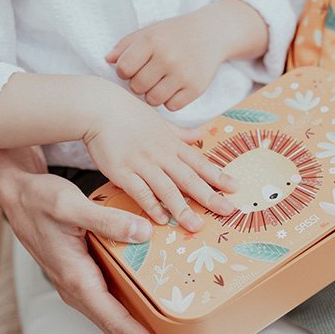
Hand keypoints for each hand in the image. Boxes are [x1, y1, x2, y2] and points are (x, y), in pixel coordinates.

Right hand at [0, 147, 181, 333]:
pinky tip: (150, 300)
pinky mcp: (80, 275)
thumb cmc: (38, 201)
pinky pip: (109, 299)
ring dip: (140, 329)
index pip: (117, 323)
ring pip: (113, 316)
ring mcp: (77, 284)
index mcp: (76, 280)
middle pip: (117, 327)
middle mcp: (76, 289)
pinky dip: (131, 308)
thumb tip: (144, 233)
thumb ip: (107, 221)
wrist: (16, 195)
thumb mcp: (71, 206)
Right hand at [84, 86, 237, 231]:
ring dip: (182, 207)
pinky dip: (151, 205)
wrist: (99, 108)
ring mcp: (142, 163)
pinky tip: (161, 219)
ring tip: (196, 225)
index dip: (218, 176)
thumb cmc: (128, 115)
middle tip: (228, 211)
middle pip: (189, 178)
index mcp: (172, 144)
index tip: (235, 188)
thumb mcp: (160, 122)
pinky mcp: (122, 171)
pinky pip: (140, 191)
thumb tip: (202, 135)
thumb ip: (181, 134)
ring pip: (167, 188)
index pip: (199, 162)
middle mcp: (161, 154)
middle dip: (209, 195)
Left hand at [106, 10, 227, 110]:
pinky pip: (172, 107)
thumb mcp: (149, 31)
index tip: (133, 68)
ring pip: (153, 100)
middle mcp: (168, 57)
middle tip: (148, 76)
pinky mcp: (196, 88)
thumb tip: (107, 61)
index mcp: (152, 41)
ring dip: (153, 94)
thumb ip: (125, 45)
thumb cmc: (174, 34)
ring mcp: (183, 74)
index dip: (125, 72)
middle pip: (137, 87)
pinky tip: (173, 88)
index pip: (124, 69)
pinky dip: (170, 100)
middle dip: (139, 84)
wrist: (211, 33)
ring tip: (160, 82)